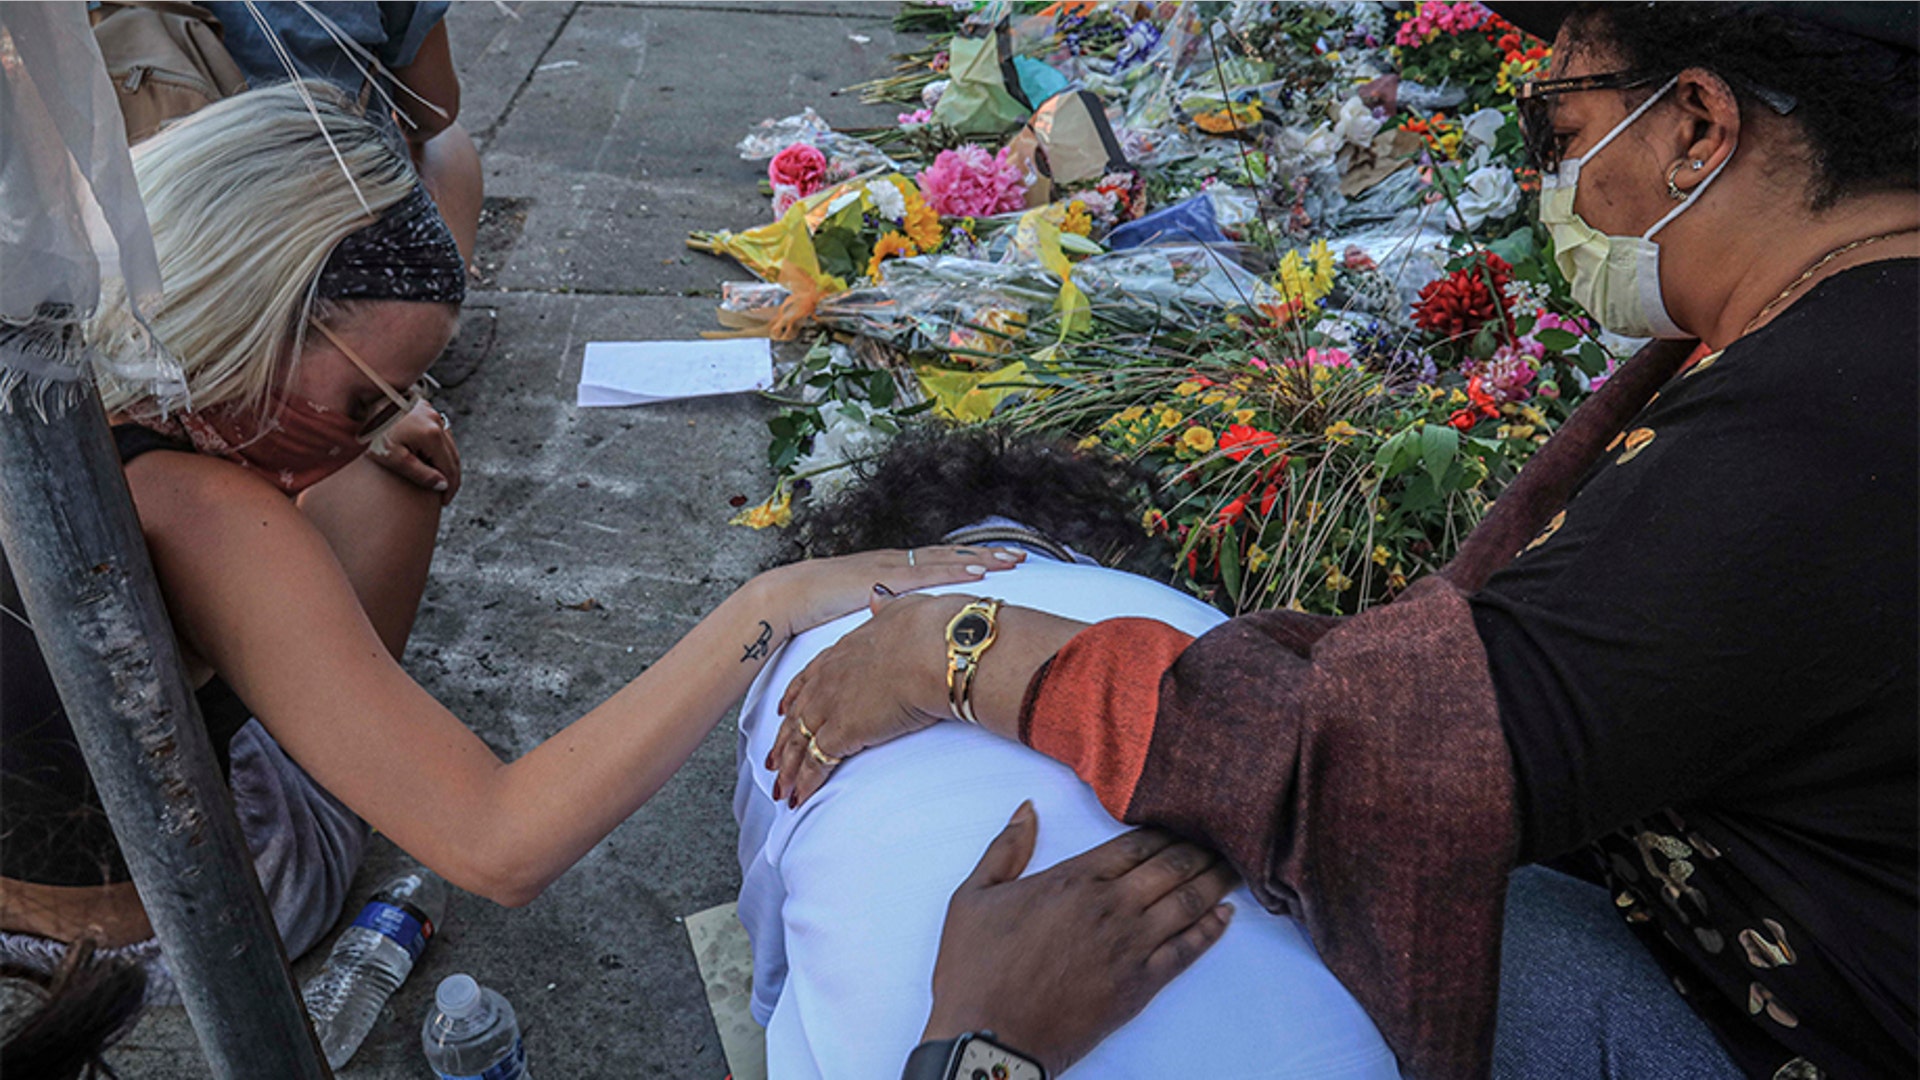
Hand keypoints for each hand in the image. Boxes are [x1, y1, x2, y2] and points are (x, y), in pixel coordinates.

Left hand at [369, 400, 461, 502]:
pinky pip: (439, 433)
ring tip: (437, 479)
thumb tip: (443, 485)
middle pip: (453, 456)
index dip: (449, 488)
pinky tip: (431, 458)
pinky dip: (439, 448)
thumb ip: (420, 474)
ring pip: (448, 444)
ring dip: (446, 463)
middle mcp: (436, 421)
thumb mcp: (393, 458)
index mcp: (432, 435)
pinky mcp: (423, 408)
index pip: (450, 468)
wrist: (358, 402)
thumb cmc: (372, 430)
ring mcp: (431, 412)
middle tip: (444, 496)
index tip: (443, 502)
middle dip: (450, 478)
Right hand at [759, 547, 1021, 643]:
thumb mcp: (862, 615)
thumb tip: (906, 635)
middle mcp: (897, 564)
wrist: (788, 598)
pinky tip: (975, 569)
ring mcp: (892, 568)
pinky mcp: (884, 577)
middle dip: (986, 555)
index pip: (939, 564)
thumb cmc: (820, 608)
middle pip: (950, 557)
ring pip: (945, 560)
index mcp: (893, 573)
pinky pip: (926, 572)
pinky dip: (953, 569)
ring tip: (1009, 560)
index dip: (971, 561)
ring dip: (978, 558)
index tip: (1003, 562)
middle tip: (1021, 556)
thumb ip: (885, 620)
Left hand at [767, 590, 967, 805]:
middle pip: (797, 714)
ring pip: (799, 742)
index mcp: (846, 649)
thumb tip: (878, 597)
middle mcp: (832, 677)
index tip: (784, 709)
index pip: (810, 676)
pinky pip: (816, 764)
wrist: (939, 648)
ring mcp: (834, 705)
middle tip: (773, 760)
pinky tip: (797, 798)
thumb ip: (887, 607)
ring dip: (789, 768)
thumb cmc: (932, 628)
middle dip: (783, 739)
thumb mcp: (904, 607)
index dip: (796, 696)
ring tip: (781, 789)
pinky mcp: (844, 732)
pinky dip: (804, 783)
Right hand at [919, 803, 1237, 1074]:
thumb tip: (1027, 809)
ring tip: (1234, 866)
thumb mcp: (974, 896)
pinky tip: (1224, 915)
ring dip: (1214, 881)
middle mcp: (1110, 906)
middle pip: (1171, 867)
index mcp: (1074, 879)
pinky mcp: (1139, 986)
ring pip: (1186, 902)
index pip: (1137, 843)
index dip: (1167, 830)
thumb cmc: (975, 969)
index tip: (1187, 820)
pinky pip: (1187, 949)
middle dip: (1200, 849)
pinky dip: (1210, 929)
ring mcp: (1130, 947)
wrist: (989, 1037)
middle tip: (1225, 837)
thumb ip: (1006, 848)